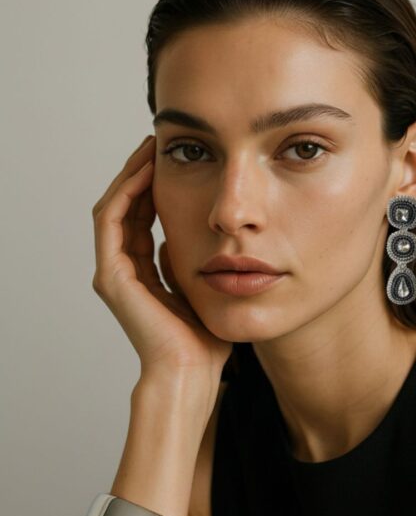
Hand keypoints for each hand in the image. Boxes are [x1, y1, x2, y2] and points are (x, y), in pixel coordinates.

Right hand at [91, 135, 231, 384]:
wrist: (193, 372)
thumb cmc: (204, 342)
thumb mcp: (202, 292)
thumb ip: (188, 266)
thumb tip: (188, 241)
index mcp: (143, 276)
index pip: (142, 221)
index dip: (154, 189)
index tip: (173, 163)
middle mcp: (123, 273)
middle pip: (125, 210)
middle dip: (139, 174)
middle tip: (157, 144)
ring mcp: (114, 274)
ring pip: (114, 209)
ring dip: (130, 176)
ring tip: (149, 148)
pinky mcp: (112, 277)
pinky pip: (113, 222)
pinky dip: (126, 194)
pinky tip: (145, 172)